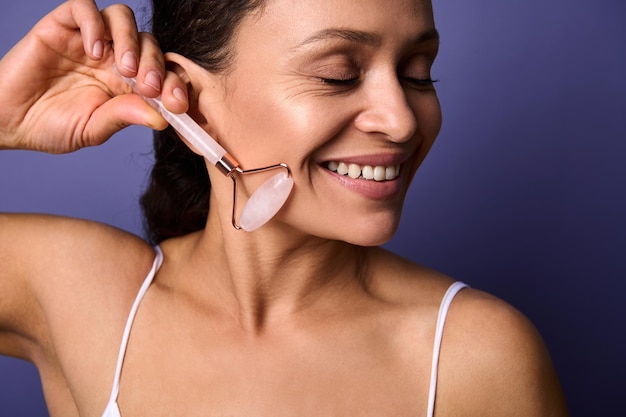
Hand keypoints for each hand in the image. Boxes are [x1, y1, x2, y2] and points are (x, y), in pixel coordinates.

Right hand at [0, 0, 187, 152]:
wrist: (8, 121)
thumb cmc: (51, 126)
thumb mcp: (94, 128)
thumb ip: (123, 118)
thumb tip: (161, 118)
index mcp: (127, 83)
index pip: (161, 72)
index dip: (174, 84)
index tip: (176, 104)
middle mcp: (112, 57)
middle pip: (147, 43)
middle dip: (155, 64)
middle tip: (149, 86)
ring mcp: (88, 40)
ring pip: (122, 18)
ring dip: (130, 41)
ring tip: (124, 69)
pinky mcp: (61, 27)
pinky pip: (83, 8)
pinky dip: (94, 24)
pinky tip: (94, 51)